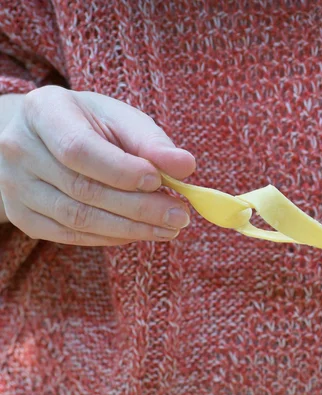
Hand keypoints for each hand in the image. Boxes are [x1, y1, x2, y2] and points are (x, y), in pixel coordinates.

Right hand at [0, 86, 195, 245]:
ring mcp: (15, 186)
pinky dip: (112, 237)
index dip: (121, 170)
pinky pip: (71, 235)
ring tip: (169, 227)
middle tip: (180, 215)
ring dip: (130, 228)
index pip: (79, 149)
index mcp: (43, 112)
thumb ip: (152, 142)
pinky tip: (142, 232)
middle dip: (139, 207)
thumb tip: (186, 166)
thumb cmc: (92, 124)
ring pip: (78, 219)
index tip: (159, 181)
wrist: (45, 138)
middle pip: (82, 189)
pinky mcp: (23, 217)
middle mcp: (19, 149)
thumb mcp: (121, 119)